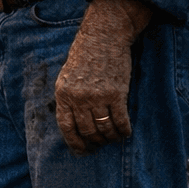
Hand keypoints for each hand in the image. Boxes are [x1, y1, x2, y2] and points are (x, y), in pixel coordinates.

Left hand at [54, 0, 152, 153]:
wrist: (103, 36)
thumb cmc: (85, 56)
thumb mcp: (67, 75)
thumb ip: (68, 98)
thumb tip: (73, 123)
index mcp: (63, 93)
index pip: (66, 126)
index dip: (74, 142)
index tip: (81, 151)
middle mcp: (78, 97)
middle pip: (87, 131)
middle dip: (95, 142)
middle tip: (101, 144)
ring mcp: (97, 96)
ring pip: (104, 129)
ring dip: (110, 138)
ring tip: (113, 138)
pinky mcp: (116, 94)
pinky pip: (120, 122)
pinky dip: (124, 131)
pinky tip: (126, 132)